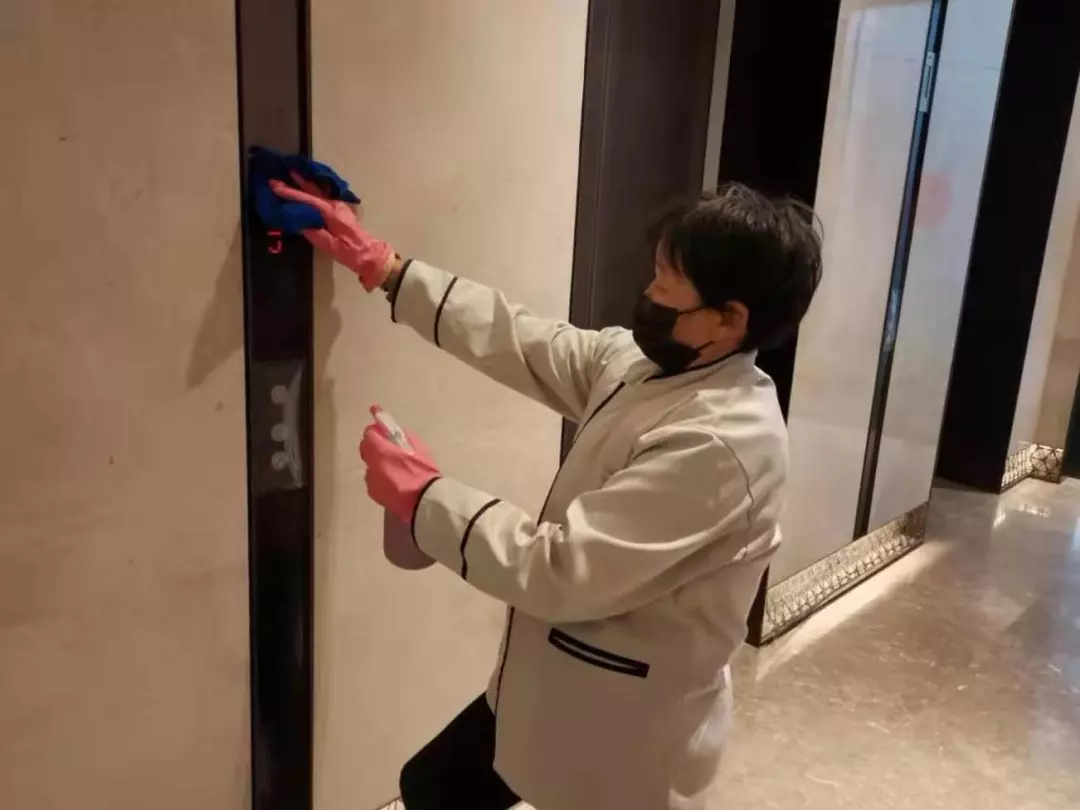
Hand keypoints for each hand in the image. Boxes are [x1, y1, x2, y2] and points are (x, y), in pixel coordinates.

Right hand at [271, 172, 395, 290]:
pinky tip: (308, 186)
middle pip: (313, 191)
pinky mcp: (340, 211)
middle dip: (296, 184)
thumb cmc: (351, 253)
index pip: (308, 200)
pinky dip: (313, 190)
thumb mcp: (330, 246)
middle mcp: (335, 205)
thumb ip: (314, 233)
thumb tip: (298, 222)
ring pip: (319, 191)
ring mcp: (339, 207)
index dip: (291, 193)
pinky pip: (323, 196)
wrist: (370, 255)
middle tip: (279, 178)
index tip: (276, 187)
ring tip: (292, 174)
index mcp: (332, 213)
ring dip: (305, 183)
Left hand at [359, 407, 441, 523]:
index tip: (382, 434)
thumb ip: (403, 436)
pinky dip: (380, 479)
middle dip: (374, 447)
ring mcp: (371, 480)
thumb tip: (393, 432)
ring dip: (378, 465)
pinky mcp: (373, 493)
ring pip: (370, 466)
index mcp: (382, 450)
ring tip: (394, 471)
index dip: (375, 432)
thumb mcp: (418, 447)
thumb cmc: (423, 471)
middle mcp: (372, 464)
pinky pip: (373, 480)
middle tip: (388, 450)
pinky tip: (394, 484)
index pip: (369, 434)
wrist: (425, 500)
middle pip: (365, 449)